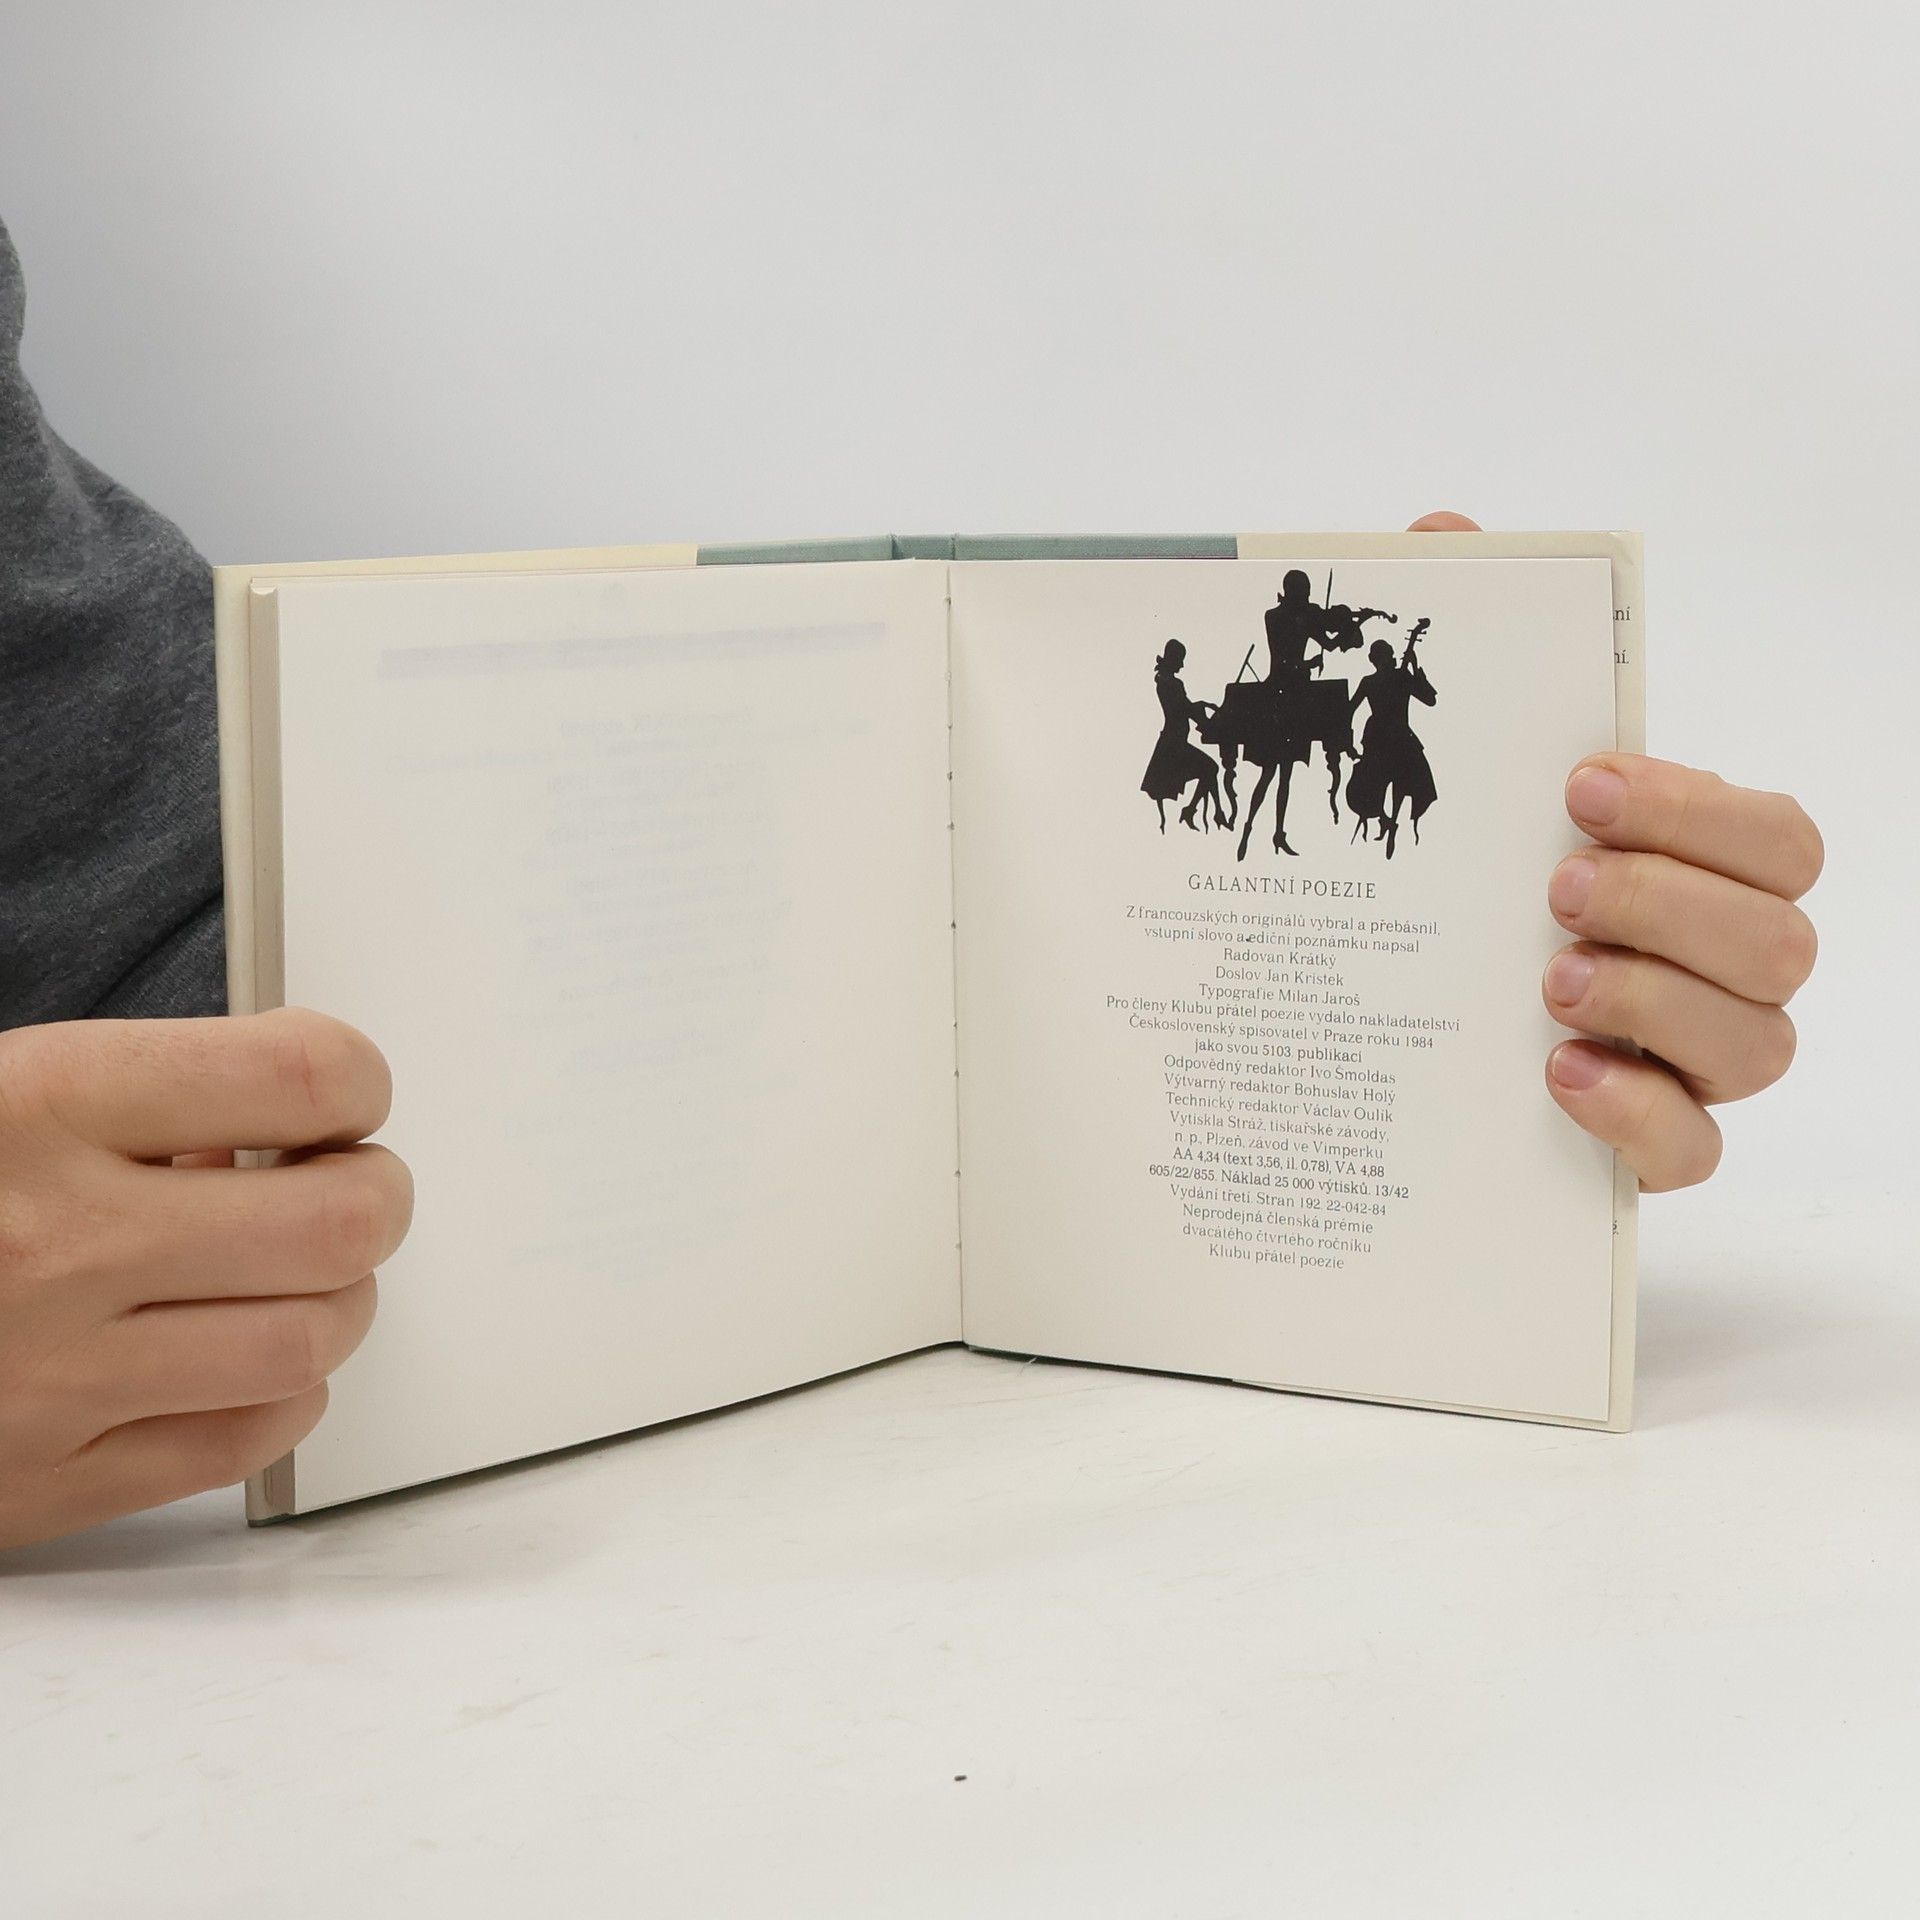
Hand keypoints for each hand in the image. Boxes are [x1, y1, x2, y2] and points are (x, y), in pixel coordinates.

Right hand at [0, 1008, 411, 1550]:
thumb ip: (144, 1094)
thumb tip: (298, 1111)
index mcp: (38, 1108)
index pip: (304, 1074)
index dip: (355, 1080)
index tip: (340, 1094)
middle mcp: (56, 1242)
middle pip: (341, 1222)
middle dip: (371, 1195)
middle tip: (343, 1184)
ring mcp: (54, 1373)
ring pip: (313, 1340)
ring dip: (333, 1299)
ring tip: (286, 1271)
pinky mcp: (47, 1480)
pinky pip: (246, 1442)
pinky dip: (281, 1394)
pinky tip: (238, 1353)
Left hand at [1409, 510, 1821, 1190]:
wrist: (1377, 1039)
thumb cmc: (1447, 889)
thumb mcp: (1430, 771)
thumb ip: (1449, 649)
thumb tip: (1445, 531)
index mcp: (1689, 868)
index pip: (1773, 836)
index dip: (1699, 809)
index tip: (1582, 784)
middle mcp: (1715, 964)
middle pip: (1783, 937)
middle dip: (1676, 905)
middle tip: (1558, 888)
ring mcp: (1689, 1061)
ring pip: (1759, 1041)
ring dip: (1655, 1000)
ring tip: (1545, 981)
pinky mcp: (1644, 1148)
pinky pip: (1697, 1150)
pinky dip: (1641, 1114)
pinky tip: (1559, 1075)